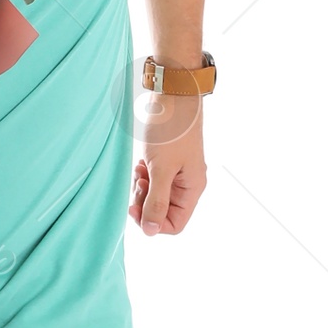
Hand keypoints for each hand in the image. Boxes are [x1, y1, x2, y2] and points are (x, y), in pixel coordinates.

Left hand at [129, 100, 205, 236]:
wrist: (172, 96)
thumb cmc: (171, 130)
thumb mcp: (161, 169)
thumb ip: (156, 201)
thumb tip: (151, 231)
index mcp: (192, 189)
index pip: (174, 224)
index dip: (153, 222)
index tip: (134, 208)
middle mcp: (186, 185)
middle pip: (162, 211)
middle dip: (145, 202)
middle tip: (137, 183)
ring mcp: (175, 174)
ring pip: (154, 196)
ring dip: (142, 188)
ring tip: (139, 169)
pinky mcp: (164, 163)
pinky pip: (151, 181)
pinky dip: (142, 175)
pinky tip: (140, 162)